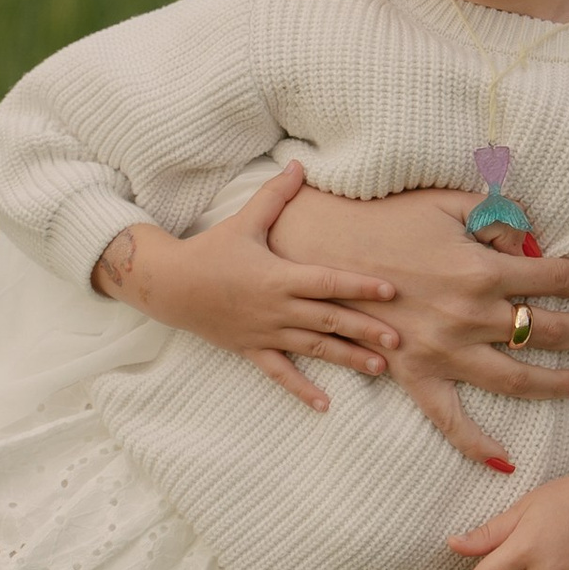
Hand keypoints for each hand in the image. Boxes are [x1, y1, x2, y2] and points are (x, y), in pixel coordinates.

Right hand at [93, 163, 402, 412]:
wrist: (169, 285)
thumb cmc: (210, 249)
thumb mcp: (244, 220)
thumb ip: (276, 196)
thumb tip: (299, 164)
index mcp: (278, 276)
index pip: (327, 282)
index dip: (359, 285)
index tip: (390, 291)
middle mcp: (276, 308)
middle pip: (328, 320)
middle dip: (365, 329)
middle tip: (399, 339)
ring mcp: (265, 333)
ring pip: (314, 349)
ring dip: (347, 358)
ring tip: (381, 368)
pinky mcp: (251, 349)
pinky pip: (280, 374)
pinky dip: (302, 390)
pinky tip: (325, 405)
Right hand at [268, 182, 568, 473]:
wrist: (321, 252)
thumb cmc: (384, 219)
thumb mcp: (447, 204)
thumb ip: (498, 218)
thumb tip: (534, 240)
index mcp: (482, 269)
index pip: (558, 277)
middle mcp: (470, 316)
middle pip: (546, 331)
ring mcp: (443, 352)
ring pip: (517, 379)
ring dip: (559, 383)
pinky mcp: (413, 376)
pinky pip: (450, 420)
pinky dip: (477, 446)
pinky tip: (506, 462)